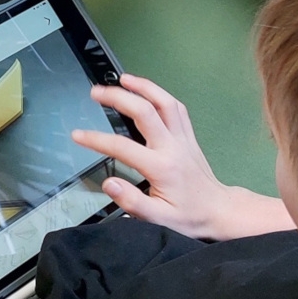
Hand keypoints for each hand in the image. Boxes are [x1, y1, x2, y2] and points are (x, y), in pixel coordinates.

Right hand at [72, 74, 294, 240]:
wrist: (219, 211)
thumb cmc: (189, 216)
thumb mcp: (159, 219)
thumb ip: (132, 202)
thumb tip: (109, 183)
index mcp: (161, 167)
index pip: (122, 147)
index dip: (96, 139)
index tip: (78, 135)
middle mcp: (172, 147)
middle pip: (145, 111)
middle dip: (118, 97)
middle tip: (96, 92)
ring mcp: (183, 138)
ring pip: (164, 102)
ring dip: (143, 87)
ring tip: (122, 79)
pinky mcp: (189, 136)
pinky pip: (176, 107)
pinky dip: (160, 94)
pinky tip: (148, 91)